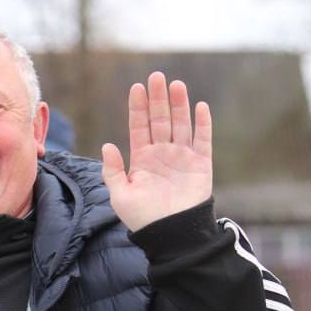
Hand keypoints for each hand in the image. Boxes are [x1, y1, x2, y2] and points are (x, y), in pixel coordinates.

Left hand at [100, 72, 211, 231]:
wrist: (170, 234)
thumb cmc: (142, 218)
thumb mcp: (120, 195)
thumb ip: (113, 171)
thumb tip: (107, 144)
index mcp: (142, 159)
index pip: (139, 126)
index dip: (138, 107)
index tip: (136, 87)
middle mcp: (162, 154)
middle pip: (160, 120)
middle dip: (158, 99)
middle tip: (156, 76)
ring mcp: (182, 157)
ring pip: (181, 124)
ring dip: (178, 105)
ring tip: (175, 85)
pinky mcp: (200, 164)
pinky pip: (203, 140)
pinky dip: (202, 124)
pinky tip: (200, 106)